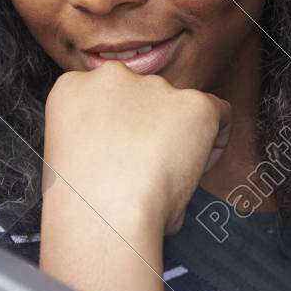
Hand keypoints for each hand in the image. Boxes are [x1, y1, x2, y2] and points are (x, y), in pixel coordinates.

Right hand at [41, 61, 231, 236]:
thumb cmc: (83, 204)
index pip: (108, 97)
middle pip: (145, 99)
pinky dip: (214, 142)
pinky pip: (218, 115)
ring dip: (180, 137)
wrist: (105, 213)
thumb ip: (100, 141)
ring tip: (169, 178)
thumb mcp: (71, 160)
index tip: (124, 158)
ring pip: (180, 108)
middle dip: (151, 131)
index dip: (121, 130)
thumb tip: (130, 159)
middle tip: (148, 172)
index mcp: (74, 88)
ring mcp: (156, 86)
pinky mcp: (194, 103)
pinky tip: (197, 170)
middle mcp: (113, 77)